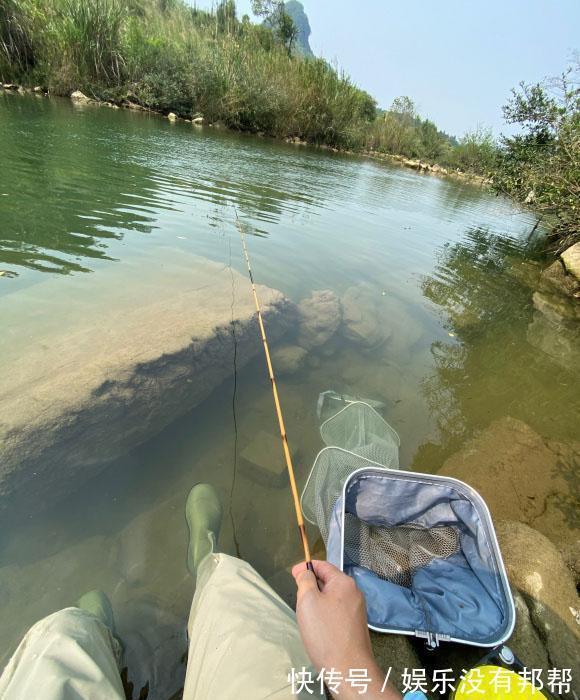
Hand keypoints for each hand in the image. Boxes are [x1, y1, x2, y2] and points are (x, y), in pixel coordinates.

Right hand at [292, 560, 400, 699]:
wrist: (348, 669)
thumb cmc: (325, 633)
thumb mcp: (308, 601)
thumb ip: (305, 581)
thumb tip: (306, 572)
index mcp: (344, 583)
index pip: (323, 565)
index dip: (306, 567)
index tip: (292, 574)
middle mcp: (354, 593)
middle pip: (328, 581)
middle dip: (311, 586)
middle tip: (298, 598)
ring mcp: (357, 610)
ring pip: (332, 598)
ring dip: (317, 602)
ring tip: (307, 616)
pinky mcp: (355, 625)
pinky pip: (336, 611)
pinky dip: (325, 614)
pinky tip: (318, 628)